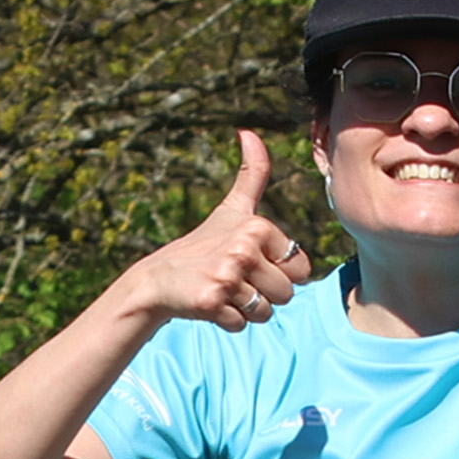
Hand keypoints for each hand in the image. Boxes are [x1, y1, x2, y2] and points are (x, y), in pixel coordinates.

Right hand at [116, 130, 311, 333]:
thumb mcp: (231, 209)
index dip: (277, 273)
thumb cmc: (202, 246)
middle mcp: (243, 248)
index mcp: (256, 226)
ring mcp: (227, 275)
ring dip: (245, 310)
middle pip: (286, 294)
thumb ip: (251, 175)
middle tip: (234, 281)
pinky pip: (241, 325)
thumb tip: (249, 132)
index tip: (249, 263)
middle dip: (264, 295)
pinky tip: (208, 304)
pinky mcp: (211, 300)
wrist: (158, 280)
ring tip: (221, 292)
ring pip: (265, 312)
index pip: (300, 268)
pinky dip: (226, 321)